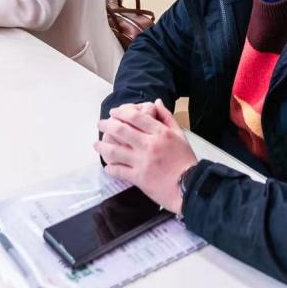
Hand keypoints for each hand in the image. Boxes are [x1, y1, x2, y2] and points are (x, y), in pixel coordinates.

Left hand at [94, 100, 196, 214]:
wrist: (189, 186)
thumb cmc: (185, 160)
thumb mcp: (179, 134)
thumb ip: (167, 117)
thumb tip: (156, 102)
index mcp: (160, 132)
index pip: (136, 117)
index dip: (121, 112)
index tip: (113, 112)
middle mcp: (149, 144)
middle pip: (121, 130)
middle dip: (107, 125)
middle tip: (101, 124)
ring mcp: (142, 161)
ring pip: (115, 150)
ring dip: (102, 146)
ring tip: (96, 145)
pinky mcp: (138, 177)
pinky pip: (118, 170)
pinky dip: (110, 167)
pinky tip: (107, 166)